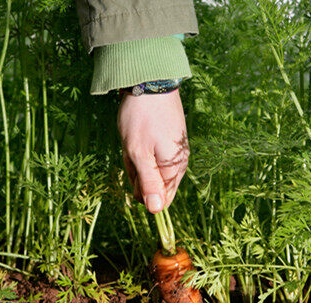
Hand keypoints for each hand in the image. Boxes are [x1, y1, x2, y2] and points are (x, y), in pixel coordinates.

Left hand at [118, 90, 188, 213]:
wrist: (151, 83)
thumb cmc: (142, 119)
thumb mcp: (138, 153)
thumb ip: (148, 183)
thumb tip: (156, 211)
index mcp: (173, 169)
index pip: (159, 200)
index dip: (141, 190)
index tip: (134, 169)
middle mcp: (178, 164)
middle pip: (152, 184)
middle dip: (137, 172)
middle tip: (132, 150)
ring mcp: (174, 152)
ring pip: (149, 168)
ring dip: (136, 159)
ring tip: (133, 139)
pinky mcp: (169, 141)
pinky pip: (151, 155)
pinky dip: (140, 148)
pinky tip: (137, 134)